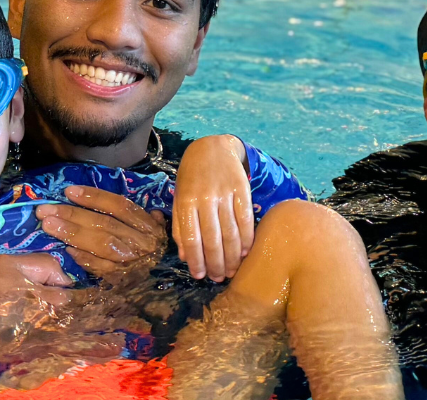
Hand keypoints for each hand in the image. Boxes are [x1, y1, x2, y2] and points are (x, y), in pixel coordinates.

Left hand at [37, 186, 168, 276]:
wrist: (167, 292)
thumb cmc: (157, 256)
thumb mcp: (158, 233)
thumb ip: (145, 219)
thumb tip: (145, 209)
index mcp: (149, 226)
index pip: (120, 207)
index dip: (95, 197)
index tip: (69, 191)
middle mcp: (143, 243)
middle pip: (105, 224)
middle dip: (74, 215)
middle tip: (46, 210)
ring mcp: (133, 262)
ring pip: (102, 244)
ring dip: (73, 233)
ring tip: (48, 225)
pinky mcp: (123, 280)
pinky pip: (102, 267)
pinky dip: (84, 258)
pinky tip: (66, 250)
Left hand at [173, 134, 254, 280]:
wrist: (212, 148)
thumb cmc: (191, 177)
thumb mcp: (179, 198)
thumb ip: (179, 226)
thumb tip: (186, 256)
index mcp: (186, 201)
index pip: (191, 238)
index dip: (196, 261)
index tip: (200, 276)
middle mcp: (205, 198)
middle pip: (212, 239)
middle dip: (216, 264)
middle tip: (219, 278)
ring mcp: (225, 194)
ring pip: (231, 233)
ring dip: (233, 256)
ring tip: (232, 271)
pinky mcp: (242, 190)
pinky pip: (246, 220)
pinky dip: (247, 239)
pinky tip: (246, 252)